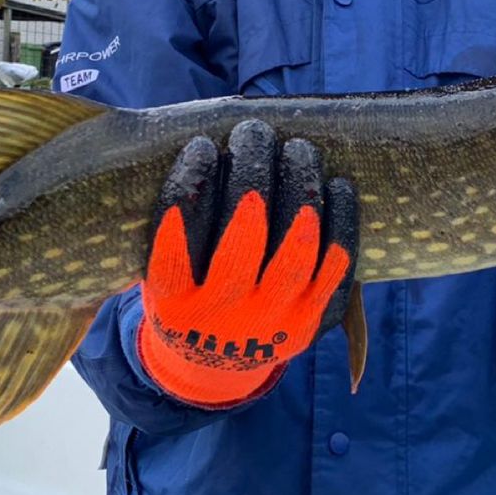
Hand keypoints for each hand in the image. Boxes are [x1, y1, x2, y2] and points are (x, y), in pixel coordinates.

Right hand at [136, 120, 359, 407]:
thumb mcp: (157, 265)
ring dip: (299, 187)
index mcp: (172, 302)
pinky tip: (334, 184)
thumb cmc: (185, 288)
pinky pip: (335, 267)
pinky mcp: (312, 323)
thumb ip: (167, 219)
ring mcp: (271, 324)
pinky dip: (339, 220)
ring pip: (296, 249)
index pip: (180, 234)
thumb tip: (187, 132)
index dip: (193, 181)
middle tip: (253, 132)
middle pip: (244, 236)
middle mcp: (221, 319)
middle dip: (251, 171)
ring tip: (297, 148)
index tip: (202, 144)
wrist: (215, 362)